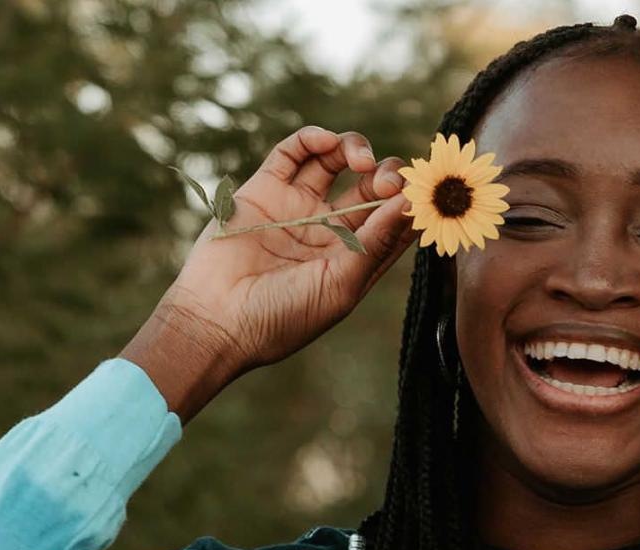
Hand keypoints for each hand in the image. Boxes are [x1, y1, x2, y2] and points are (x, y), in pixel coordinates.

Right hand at [124, 126, 416, 421]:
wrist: (216, 320)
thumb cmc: (283, 316)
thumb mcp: (341, 284)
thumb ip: (376, 242)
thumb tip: (411, 204)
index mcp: (354, 256)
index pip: (395, 218)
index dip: (412, 201)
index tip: (423, 193)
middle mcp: (329, 228)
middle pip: (370, 185)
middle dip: (387, 175)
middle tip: (386, 181)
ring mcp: (297, 206)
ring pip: (335, 160)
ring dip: (354, 148)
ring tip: (359, 160)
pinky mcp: (264, 189)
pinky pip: (293, 153)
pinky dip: (313, 139)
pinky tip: (326, 143)